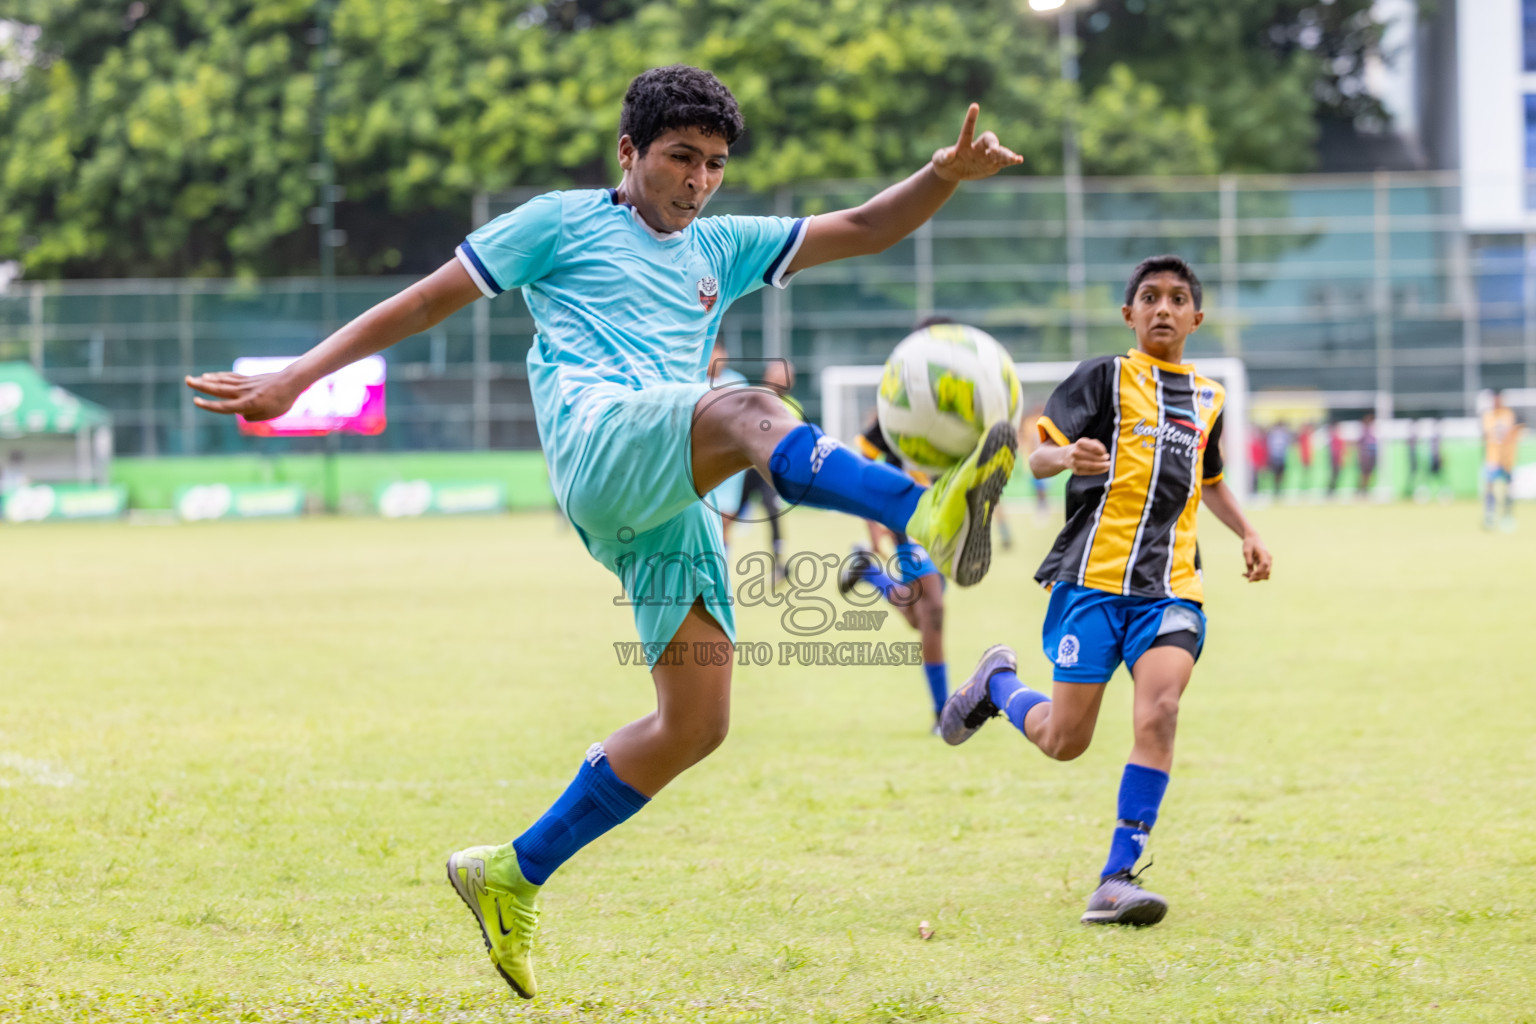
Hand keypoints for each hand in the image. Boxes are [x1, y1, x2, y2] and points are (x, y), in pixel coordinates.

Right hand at [185, 371, 303, 420]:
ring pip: (222, 381)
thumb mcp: (269, 415)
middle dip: (201, 386)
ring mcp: (244, 384)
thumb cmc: (282, 401)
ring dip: (206, 380)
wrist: (291, 382)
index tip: (195, 401)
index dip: (209, 405)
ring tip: (192, 378)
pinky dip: (218, 376)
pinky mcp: (247, 379)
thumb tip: (241, 413)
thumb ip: (252, 416)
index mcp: (248, 404)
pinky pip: (229, 377)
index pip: (224, 406)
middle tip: (187, 380)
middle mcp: (243, 392)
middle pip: (218, 389)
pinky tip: (210, 375)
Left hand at [931, 104, 1022, 182]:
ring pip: (999, 152)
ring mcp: (986, 156)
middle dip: (993, 143)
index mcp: (964, 144)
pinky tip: (1019, 160)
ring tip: (1014, 158)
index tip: (974, 105)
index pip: (968, 129)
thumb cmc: (944, 162)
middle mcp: (977, 147)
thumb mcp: (940, 160)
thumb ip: (943, 156)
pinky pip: (1003, 162)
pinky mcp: (991, 165)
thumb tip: (949, 154)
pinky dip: (1011, 160)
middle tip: (993, 150)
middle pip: (989, 140)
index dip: (971, 118)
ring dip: (1006, 154)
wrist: (952, 171)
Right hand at [1065, 438, 1111, 475]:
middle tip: (1108, 458)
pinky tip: (1104, 469)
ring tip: (1108, 465)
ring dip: (1102, 466)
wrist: (1066, 456)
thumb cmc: (1081, 448)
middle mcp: (1075, 452)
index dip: (1102, 450)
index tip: (1105, 452)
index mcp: (1079, 443)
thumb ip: (1097, 445)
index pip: (1094, 447)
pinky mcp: (1076, 471)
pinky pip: (1090, 472)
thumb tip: (1105, 455)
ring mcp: (1075, 462)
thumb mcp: (1087, 442)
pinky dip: (1099, 471)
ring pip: (1091, 466)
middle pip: (1093, 457)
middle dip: (1103, 459)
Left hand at [1242, 533, 1271, 581]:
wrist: (1253, 538)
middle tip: (1244, 575)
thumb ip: (1248, 562)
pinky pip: (1263, 573)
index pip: (1263, 566)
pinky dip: (1257, 575)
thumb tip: (1250, 574)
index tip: (1249, 579)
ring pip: (1266, 574)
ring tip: (1244, 574)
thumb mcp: (1246, 552)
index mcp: (1264, 554)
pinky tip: (1248, 573)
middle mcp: (1269, 559)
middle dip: (1256, 577)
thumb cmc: (1249, 544)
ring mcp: (1269, 562)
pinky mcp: (1266, 564)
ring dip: (1256, 577)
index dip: (1257, 574)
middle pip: (1266, 572)